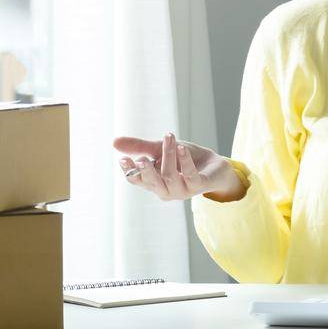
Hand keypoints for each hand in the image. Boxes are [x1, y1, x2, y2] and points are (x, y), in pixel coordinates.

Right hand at [112, 133, 242, 201]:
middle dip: (146, 171)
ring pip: (169, 176)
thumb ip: (140, 147)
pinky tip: (181, 148)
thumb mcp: (160, 149)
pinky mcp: (199, 186)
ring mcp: (182, 190)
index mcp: (154, 182)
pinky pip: (190, 175)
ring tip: (168, 138)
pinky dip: (185, 160)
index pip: (137, 179)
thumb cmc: (184, 159)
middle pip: (151, 183)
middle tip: (141, 159)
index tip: (123, 159)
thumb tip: (114, 142)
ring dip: (168, 156)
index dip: (129, 171)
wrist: (214, 164)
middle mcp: (166, 190)